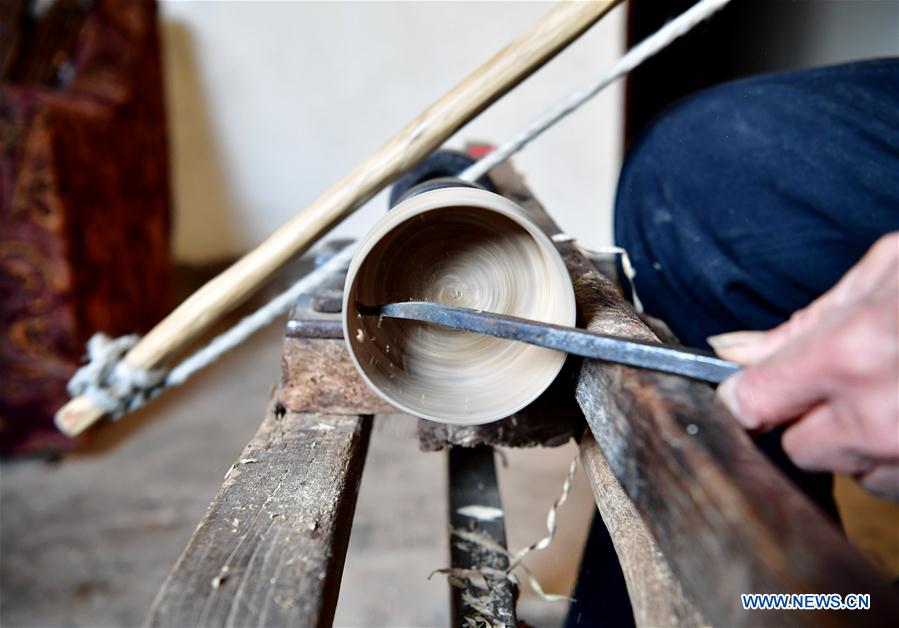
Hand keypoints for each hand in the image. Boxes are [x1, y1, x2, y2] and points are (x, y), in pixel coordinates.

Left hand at [708, 233, 898, 499]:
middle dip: (808, 416)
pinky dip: (895, 456)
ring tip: (897, 388)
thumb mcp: (883, 272)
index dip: (747, 393)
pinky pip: (894, 484)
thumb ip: (799, 324)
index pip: (752, 404)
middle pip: (797, 445)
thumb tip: (731, 351)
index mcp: (853, 356)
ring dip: (857, 438)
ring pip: (849, 469)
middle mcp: (881, 419)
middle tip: (847, 377)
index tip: (753, 386)